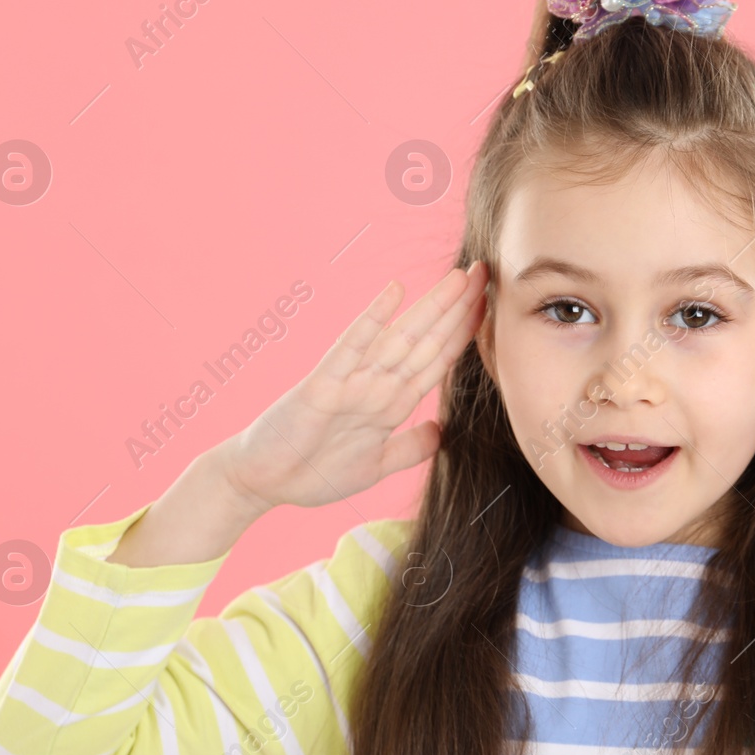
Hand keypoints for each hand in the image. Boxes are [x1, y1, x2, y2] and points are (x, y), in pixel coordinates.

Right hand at [217, 262, 488, 512]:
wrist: (261, 482)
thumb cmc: (312, 470)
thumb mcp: (376, 465)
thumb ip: (409, 447)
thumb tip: (443, 433)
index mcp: (391, 402)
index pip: (437, 361)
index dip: (465, 334)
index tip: (492, 305)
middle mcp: (376, 384)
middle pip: (427, 341)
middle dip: (458, 309)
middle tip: (488, 272)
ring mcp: (351, 382)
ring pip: (401, 339)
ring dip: (431, 309)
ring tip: (459, 278)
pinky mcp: (323, 386)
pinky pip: (352, 349)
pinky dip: (373, 320)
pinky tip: (394, 292)